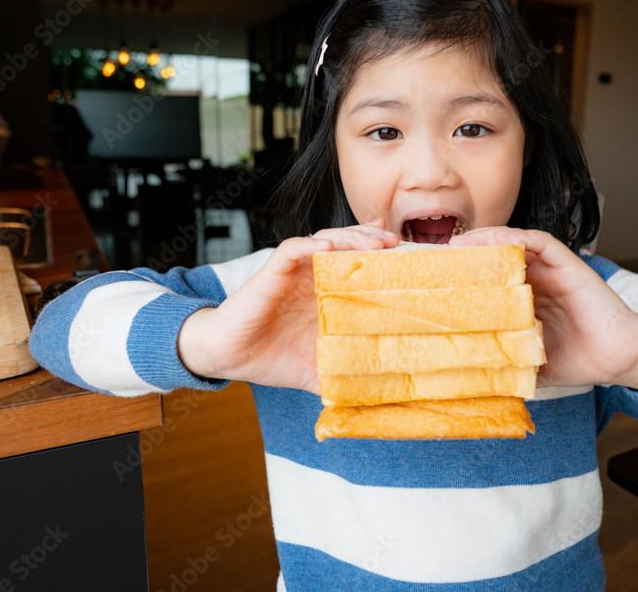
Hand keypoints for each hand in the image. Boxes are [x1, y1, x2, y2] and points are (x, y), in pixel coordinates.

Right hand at [178, 218, 399, 392]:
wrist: (230, 356)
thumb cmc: (273, 358)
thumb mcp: (319, 370)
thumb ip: (347, 377)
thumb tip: (382, 399)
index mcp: (328, 295)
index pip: (359, 268)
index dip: (382, 260)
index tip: (408, 259)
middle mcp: (314, 277)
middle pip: (349, 247)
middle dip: (373, 241)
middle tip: (397, 243)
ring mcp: (294, 272)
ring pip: (326, 241)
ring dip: (351, 237)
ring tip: (375, 241)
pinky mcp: (273, 271)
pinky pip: (293, 249)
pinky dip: (311, 246)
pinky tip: (329, 248)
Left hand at [449, 228, 637, 393]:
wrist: (619, 359)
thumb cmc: (579, 360)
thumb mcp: (530, 364)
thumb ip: (505, 364)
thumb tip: (469, 380)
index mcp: (523, 302)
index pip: (487, 282)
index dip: (461, 279)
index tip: (434, 283)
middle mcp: (534, 281)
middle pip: (494, 259)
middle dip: (465, 257)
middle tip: (437, 260)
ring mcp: (550, 271)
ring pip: (512, 245)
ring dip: (484, 240)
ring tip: (457, 244)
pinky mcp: (568, 264)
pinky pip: (540, 242)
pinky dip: (515, 237)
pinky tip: (492, 239)